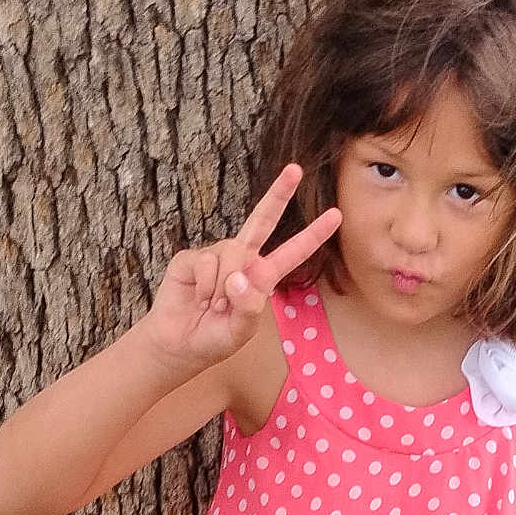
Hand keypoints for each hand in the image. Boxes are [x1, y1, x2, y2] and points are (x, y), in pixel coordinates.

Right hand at [139, 163, 341, 374]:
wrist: (179, 344)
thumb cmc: (214, 339)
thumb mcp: (240, 331)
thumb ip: (248, 308)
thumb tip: (238, 277)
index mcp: (263, 276)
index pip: (293, 252)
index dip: (313, 234)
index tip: (336, 215)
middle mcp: (242, 259)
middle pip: (262, 220)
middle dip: (279, 194)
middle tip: (295, 169)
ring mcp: (217, 255)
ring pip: (231, 253)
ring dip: (222, 287)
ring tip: (213, 307)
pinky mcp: (192, 257)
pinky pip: (205, 262)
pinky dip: (204, 285)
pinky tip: (197, 298)